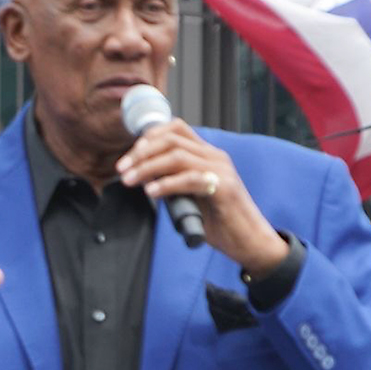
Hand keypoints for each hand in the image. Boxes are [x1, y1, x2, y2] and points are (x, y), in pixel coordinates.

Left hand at [115, 120, 288, 275]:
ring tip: (129, 181)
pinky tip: (151, 193)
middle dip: (141, 153)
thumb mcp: (191, 196)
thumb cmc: (219, 221)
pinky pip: (190, 178)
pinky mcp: (224, 187)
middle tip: (122, 170)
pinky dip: (166, 184)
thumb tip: (145, 179)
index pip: (176, 129)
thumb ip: (173, 183)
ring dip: (147, 167)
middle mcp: (215, 156)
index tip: (130, 157)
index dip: (149, 137)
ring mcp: (221, 170)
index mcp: (207, 155)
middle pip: (171, 140)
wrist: (248, 241)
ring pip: (177, 156)